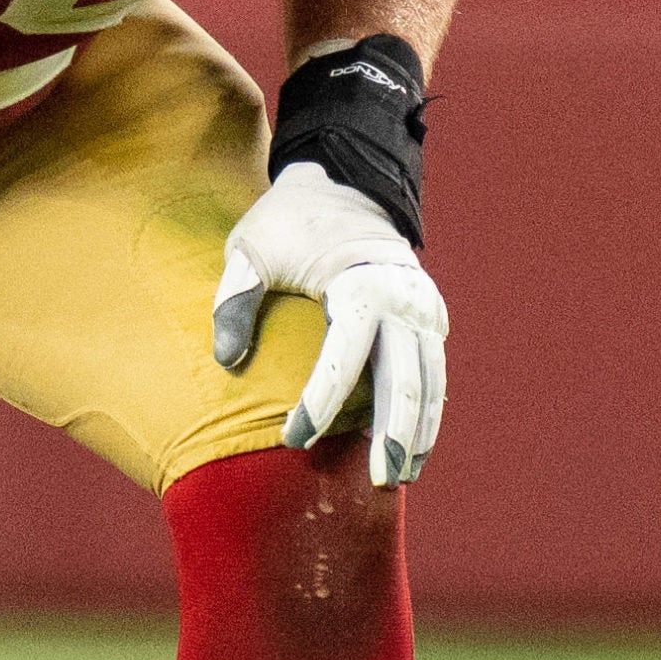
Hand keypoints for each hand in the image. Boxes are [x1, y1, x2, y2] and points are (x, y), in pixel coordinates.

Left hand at [211, 161, 446, 486]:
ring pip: (428, 382)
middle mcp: (403, 299)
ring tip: (399, 476)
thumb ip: (235, 300)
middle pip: (405, 378)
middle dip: (394, 434)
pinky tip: (414, 445)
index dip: (320, 403)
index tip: (293, 438)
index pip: (344, 357)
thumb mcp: (251, 248)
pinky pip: (434, 371)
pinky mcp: (428, 315)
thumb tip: (226, 361)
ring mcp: (423, 308)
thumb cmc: (290, 218)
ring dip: (418, 431)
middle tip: (379, 480)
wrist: (345, 179)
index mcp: (361, 282)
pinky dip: (428, 410)